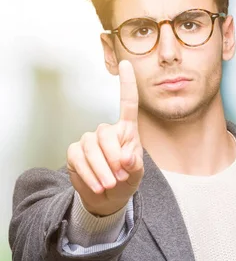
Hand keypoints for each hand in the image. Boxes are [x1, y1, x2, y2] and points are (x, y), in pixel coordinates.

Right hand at [66, 60, 143, 215]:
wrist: (109, 196)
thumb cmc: (127, 179)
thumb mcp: (137, 173)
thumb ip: (134, 164)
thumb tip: (124, 157)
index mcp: (127, 130)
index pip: (127, 103)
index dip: (127, 84)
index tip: (126, 64)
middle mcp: (106, 131)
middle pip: (105, 134)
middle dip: (113, 158)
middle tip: (120, 178)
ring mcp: (89, 140)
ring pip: (91, 148)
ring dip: (101, 170)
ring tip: (110, 185)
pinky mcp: (75, 152)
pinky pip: (78, 159)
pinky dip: (89, 175)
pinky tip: (98, 186)